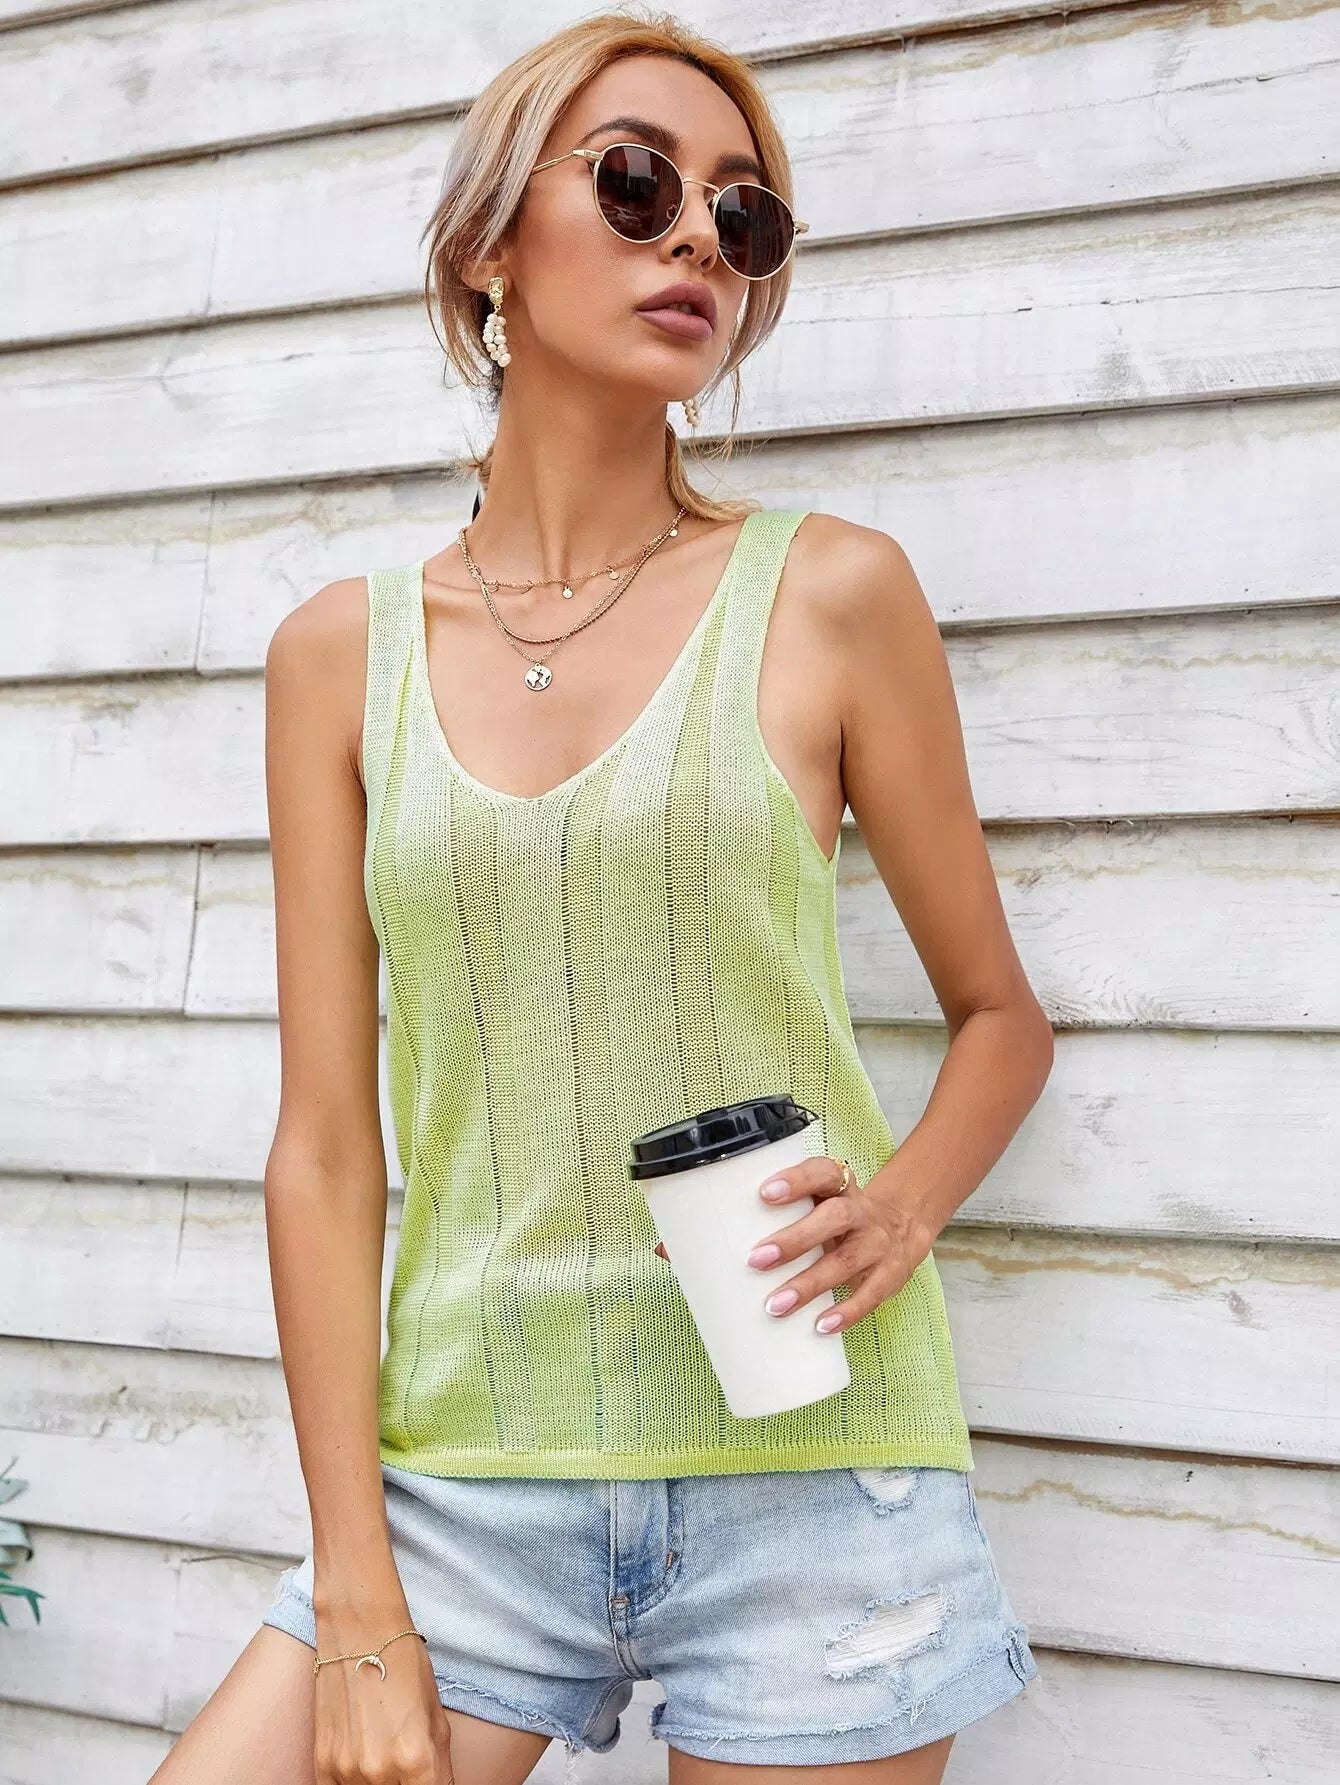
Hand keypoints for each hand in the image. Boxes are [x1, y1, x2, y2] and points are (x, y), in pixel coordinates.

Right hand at [313, 1605, 454, 1783]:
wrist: (359, 1631)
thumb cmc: (404, 1666)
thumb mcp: (437, 1717)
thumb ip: (438, 1766)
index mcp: (417, 1759)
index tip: (430, 1780)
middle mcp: (380, 1772)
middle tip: (409, 1767)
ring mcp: (346, 1770)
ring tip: (385, 1754)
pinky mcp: (322, 1765)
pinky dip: (354, 1784)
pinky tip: (363, 1763)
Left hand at [655, 1155, 929, 1335]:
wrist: (901, 1223)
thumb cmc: (827, 1214)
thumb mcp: (800, 1207)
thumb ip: (744, 1222)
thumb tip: (667, 1250)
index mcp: (834, 1185)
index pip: (821, 1171)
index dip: (795, 1180)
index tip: (762, 1194)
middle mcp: (859, 1210)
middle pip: (832, 1218)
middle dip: (794, 1240)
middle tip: (755, 1260)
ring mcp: (877, 1243)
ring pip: (846, 1260)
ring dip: (810, 1284)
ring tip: (775, 1305)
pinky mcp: (890, 1274)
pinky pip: (871, 1294)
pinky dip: (848, 1313)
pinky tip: (821, 1328)